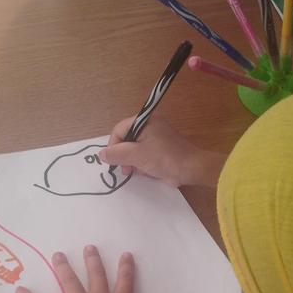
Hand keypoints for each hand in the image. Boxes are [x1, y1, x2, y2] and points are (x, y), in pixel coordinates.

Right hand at [98, 115, 222, 187]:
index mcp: (145, 121)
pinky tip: (148, 172)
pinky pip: (145, 155)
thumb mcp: (137, 156)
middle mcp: (150, 126)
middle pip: (126, 140)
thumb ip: (117, 154)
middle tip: (126, 170)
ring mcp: (156, 138)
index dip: (113, 146)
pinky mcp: (161, 149)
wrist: (191, 168)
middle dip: (124, 156)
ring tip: (138, 172)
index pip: (119, 130)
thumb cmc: (164, 158)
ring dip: (134, 162)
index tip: (114, 162)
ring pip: (135, 150)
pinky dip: (143, 164)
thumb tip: (101, 154)